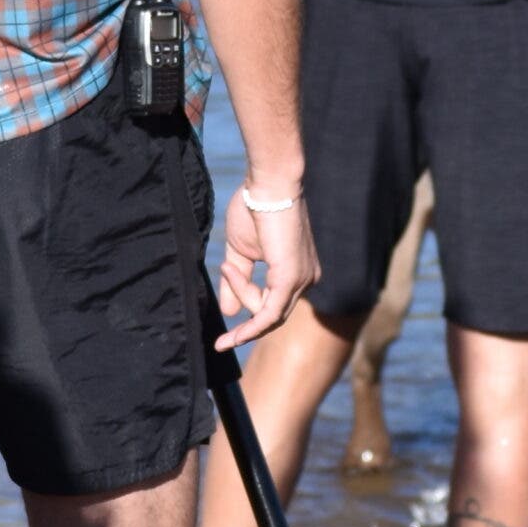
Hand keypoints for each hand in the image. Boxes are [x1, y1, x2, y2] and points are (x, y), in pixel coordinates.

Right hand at [213, 188, 317, 350]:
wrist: (267, 185)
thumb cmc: (255, 209)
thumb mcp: (240, 253)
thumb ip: (236, 282)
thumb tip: (227, 312)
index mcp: (299, 273)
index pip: (272, 304)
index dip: (244, 300)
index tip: (224, 287)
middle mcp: (307, 279)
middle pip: (272, 315)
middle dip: (246, 328)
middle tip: (220, 341)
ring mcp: (302, 280)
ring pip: (268, 314)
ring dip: (241, 298)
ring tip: (225, 267)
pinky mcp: (291, 278)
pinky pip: (270, 315)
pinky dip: (251, 327)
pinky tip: (233, 335)